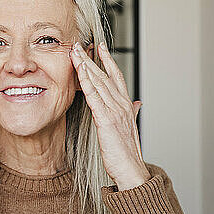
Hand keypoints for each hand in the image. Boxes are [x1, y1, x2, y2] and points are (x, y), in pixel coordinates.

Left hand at [70, 41, 149, 190]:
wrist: (130, 169)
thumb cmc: (127, 151)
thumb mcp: (130, 126)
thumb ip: (133, 111)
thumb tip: (138, 103)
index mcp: (126, 105)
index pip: (116, 77)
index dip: (108, 61)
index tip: (100, 47)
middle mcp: (121, 104)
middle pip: (104, 75)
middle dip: (91, 59)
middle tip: (79, 45)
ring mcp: (114, 111)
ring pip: (98, 83)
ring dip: (86, 66)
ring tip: (75, 53)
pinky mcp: (106, 120)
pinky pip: (95, 98)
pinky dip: (87, 83)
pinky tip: (80, 74)